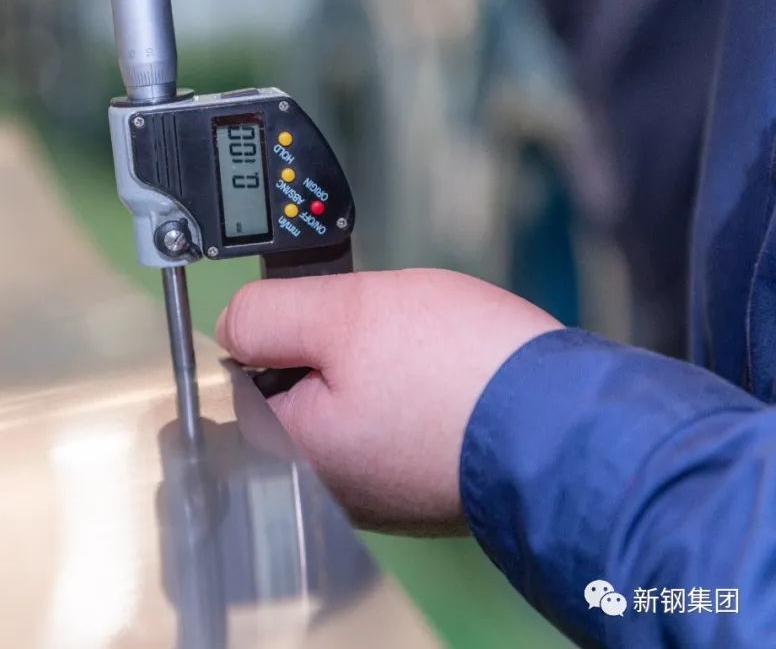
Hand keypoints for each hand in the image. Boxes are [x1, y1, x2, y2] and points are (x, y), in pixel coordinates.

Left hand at [216, 269, 561, 533]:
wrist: (570, 429)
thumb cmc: (461, 376)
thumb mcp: (344, 313)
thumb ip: (269, 314)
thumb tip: (233, 323)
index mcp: (291, 452)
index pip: (240, 378)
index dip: (274, 329)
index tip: (312, 312)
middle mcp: (327, 487)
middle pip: (296, 391)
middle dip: (329, 349)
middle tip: (377, 328)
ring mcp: (378, 492)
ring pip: (348, 403)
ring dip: (373, 370)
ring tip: (421, 352)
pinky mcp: (421, 485)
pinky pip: (394, 424)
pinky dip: (409, 396)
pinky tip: (442, 381)